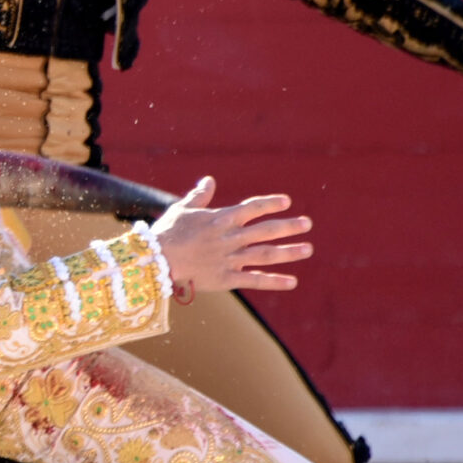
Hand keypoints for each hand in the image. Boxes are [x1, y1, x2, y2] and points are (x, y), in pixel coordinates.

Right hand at [152, 178, 313, 298]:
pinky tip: (293, 282)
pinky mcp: (225, 279)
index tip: (286, 201)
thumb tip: (209, 180)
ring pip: (265, 254)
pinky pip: (254, 280)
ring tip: (307, 249)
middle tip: (307, 223)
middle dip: (288, 226)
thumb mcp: (182, 209)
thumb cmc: (166, 232)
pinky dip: (274, 282)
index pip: (252, 208)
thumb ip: (199, 196)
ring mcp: (229, 259)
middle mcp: (230, 238)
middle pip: (266, 231)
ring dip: (288, 252)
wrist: (155, 260)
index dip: (270, 203)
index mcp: (221, 219)